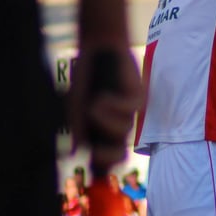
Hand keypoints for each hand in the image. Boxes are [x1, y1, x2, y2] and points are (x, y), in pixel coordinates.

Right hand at [69, 45, 142, 174]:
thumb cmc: (86, 79)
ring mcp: (129, 113)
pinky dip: (114, 105)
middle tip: (96, 150)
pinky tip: (102, 97)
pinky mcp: (139, 98)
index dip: (103, 166)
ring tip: (93, 103)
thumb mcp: (76, 106)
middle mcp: (117, 126)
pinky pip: (130, 110)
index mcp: (101, 132)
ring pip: (124, 130)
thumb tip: (77, 153)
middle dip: (108, 155)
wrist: (99, 50)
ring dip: (104, 119)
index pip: (107, 159)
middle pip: (120, 155)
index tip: (92, 163)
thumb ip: (79, 128)